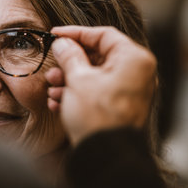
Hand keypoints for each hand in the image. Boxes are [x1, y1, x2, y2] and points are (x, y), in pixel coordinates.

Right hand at [45, 26, 156, 144]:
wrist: (105, 155)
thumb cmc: (97, 115)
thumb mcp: (78, 80)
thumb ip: (69, 56)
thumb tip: (62, 43)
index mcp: (133, 59)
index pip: (102, 35)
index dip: (75, 33)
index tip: (56, 34)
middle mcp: (135, 72)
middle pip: (97, 56)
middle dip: (70, 63)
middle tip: (53, 67)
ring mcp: (128, 89)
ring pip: (94, 74)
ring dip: (69, 80)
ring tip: (52, 89)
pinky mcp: (119, 104)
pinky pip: (97, 90)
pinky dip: (77, 93)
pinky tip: (57, 101)